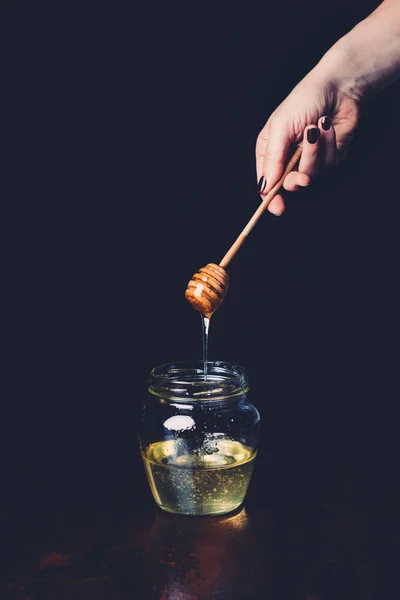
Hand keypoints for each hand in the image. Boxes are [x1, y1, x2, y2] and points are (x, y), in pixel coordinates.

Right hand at [255, 69, 359, 214]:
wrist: (338, 87)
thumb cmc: (303, 100)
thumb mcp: (280, 127)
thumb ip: (272, 158)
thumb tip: (265, 186)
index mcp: (271, 150)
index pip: (267, 181)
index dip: (271, 197)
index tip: (276, 208)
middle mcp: (289, 158)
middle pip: (289, 184)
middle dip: (296, 179)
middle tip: (302, 176)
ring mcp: (310, 158)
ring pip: (311, 174)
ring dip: (314, 152)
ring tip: (315, 128)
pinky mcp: (330, 157)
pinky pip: (328, 163)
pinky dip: (328, 144)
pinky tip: (327, 126)